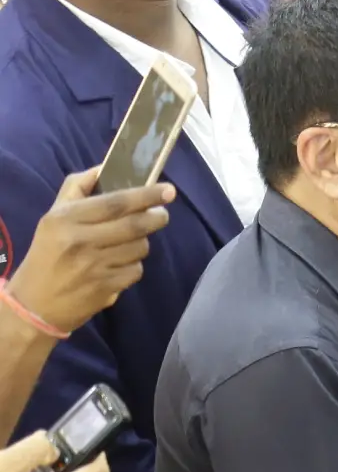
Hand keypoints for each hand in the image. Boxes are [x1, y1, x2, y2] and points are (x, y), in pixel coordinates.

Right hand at [7, 167, 172, 332]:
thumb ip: (77, 189)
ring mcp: (95, 266)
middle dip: (156, 217)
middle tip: (161, 214)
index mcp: (66, 219)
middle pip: (134, 225)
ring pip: (139, 248)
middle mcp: (80, 241)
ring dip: (142, 242)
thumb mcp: (53, 217)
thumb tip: (104, 168)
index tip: (168, 189)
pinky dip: (133, 265)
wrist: (35, 303)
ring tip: (129, 242)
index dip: (145, 195)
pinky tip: (118, 265)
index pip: (115, 203)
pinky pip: (135, 270)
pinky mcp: (106, 288)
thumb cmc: (48, 254)